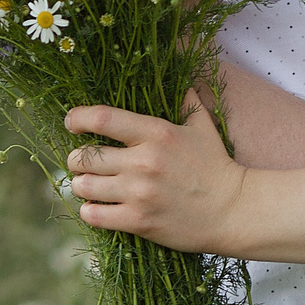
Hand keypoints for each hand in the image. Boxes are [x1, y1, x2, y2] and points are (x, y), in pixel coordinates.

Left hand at [65, 97, 245, 252]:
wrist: (233, 211)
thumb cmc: (216, 167)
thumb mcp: (203, 128)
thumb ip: (188, 103)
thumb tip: (183, 83)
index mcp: (156, 133)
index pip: (103, 118)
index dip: (78, 118)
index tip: (71, 122)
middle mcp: (143, 161)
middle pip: (84, 156)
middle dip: (76, 159)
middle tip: (81, 163)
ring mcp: (139, 193)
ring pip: (84, 186)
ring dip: (81, 185)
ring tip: (88, 185)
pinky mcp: (138, 221)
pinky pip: (94, 215)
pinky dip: (89, 211)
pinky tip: (97, 208)